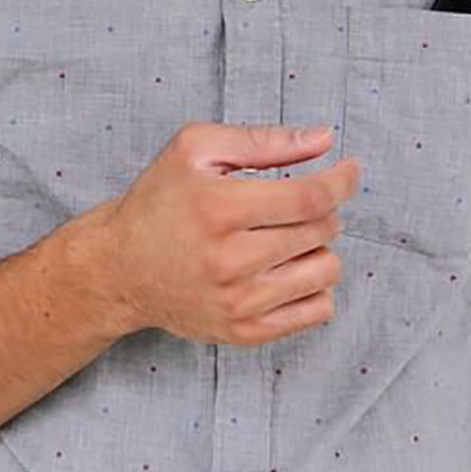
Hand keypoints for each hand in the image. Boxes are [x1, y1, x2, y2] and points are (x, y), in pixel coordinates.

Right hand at [95, 123, 358, 346]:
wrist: (120, 268)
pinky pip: (317, 312)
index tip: (350, 170)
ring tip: (287, 238)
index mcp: (220, 208)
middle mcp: (230, 260)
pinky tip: (286, 269)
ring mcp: (239, 302)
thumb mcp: (196, 148)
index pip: (311, 197)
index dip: (342, 180)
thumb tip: (323, 139)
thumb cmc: (159, 201)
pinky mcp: (243, 332)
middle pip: (321, 231)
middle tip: (295, 202)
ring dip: (318, 248)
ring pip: (326, 271)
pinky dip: (314, 286)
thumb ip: (263, 141)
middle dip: (322, 209)